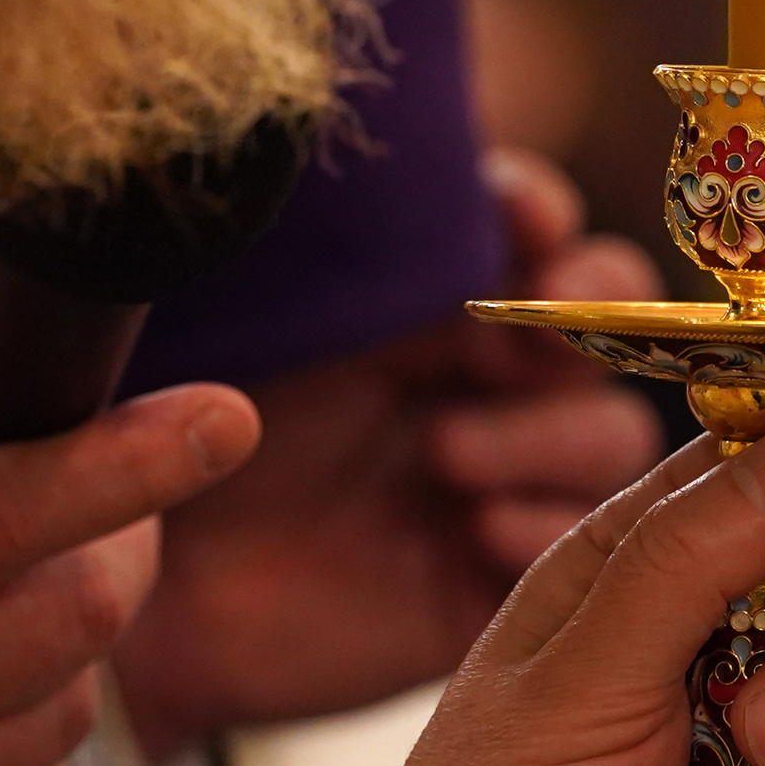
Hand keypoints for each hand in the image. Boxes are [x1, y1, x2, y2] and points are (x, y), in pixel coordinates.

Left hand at [113, 151, 664, 751]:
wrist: (151, 600)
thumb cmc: (185, 445)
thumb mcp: (243, 336)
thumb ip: (313, 260)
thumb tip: (348, 165)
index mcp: (433, 298)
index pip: (529, 226)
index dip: (540, 211)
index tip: (521, 216)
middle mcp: (488, 376)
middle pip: (614, 320)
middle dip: (595, 310)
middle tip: (548, 314)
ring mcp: (507, 475)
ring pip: (611, 431)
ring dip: (548, 430)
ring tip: (445, 454)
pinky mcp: (502, 570)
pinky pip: (580, 543)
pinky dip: (544, 524)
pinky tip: (475, 530)